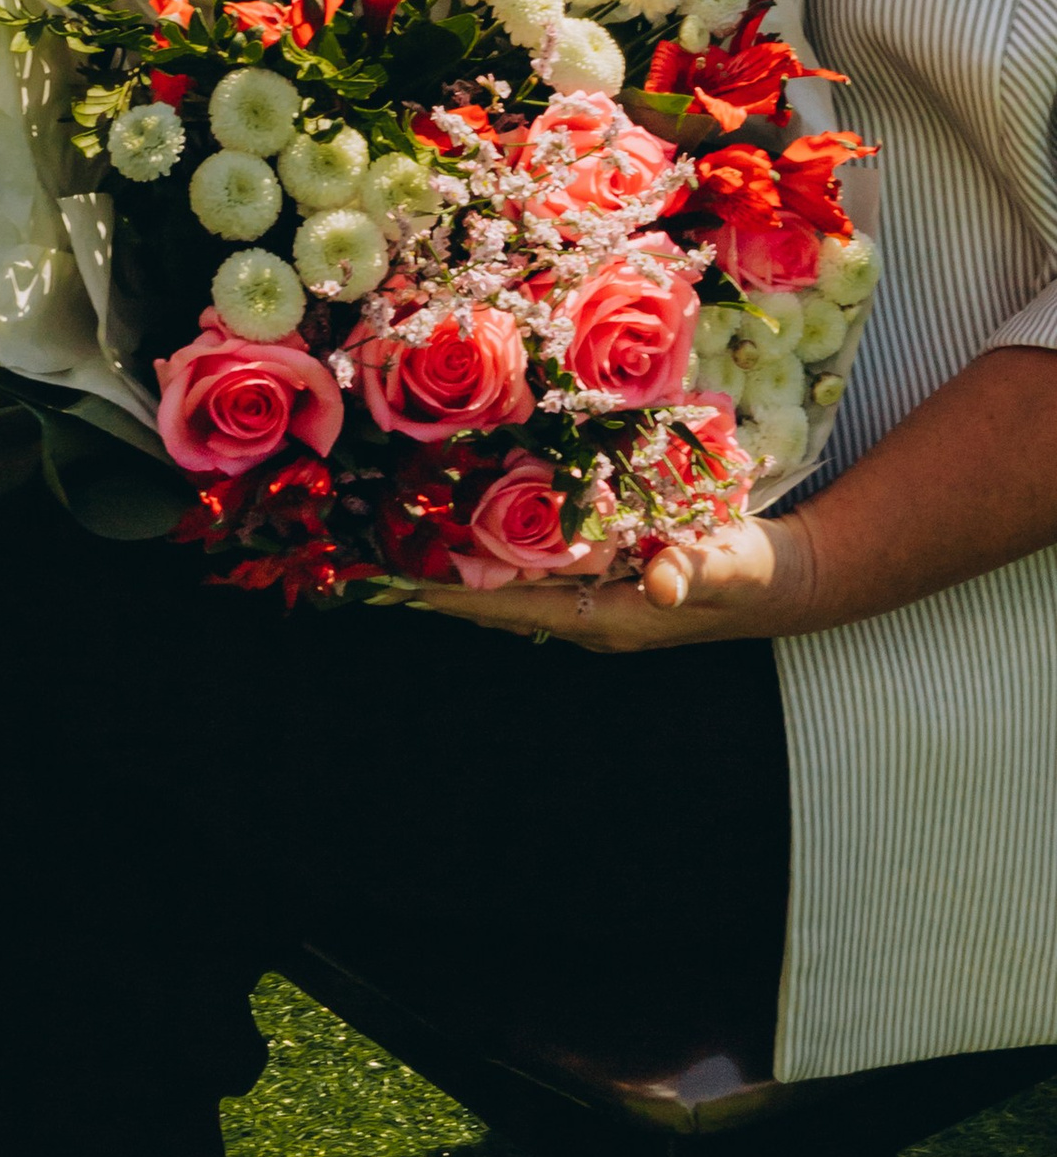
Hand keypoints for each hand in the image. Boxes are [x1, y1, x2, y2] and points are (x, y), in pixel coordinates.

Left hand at [406, 513, 814, 649]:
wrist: (786, 579)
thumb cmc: (754, 570)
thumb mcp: (730, 566)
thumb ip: (696, 570)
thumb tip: (664, 583)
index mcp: (609, 617)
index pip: (516, 606)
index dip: (457, 593)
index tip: (398, 581)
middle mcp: (591, 617)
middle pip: (496, 607)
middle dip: (437, 588)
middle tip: (370, 568)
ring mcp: (596, 604)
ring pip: (509, 595)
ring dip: (457, 578)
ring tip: (395, 556)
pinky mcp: (604, 584)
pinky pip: (532, 578)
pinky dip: (491, 561)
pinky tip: (464, 539)